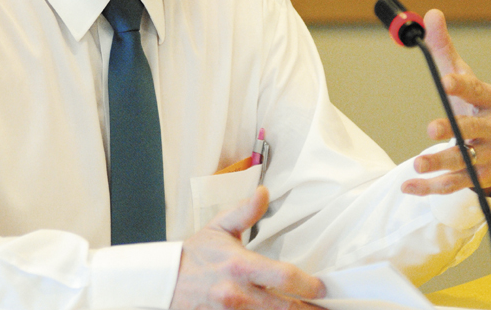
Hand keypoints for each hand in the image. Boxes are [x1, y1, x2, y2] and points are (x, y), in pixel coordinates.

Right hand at [170, 186, 325, 309]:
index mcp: (240, 266)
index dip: (307, 284)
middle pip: (284, 307)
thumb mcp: (219, 227)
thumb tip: (264, 192)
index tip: (322, 288)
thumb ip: (245, 212)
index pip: (283, 276)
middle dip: (307, 309)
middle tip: (325, 308)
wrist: (165, 282)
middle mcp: (237, 294)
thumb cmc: (196, 255)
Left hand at [401, 9, 490, 197]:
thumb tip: (431, 13)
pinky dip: (431, 188)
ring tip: (417, 165)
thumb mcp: (464, 76)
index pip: (476, 90)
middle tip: (431, 129)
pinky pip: (455, 185)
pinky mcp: (479, 178)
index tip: (444, 81)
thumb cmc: (477, 105)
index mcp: (490, 100)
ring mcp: (488, 156)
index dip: (461, 86)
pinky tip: (409, 186)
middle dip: (454, 129)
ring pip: (466, 162)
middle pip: (474, 130)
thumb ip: (444, 49)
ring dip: (441, 164)